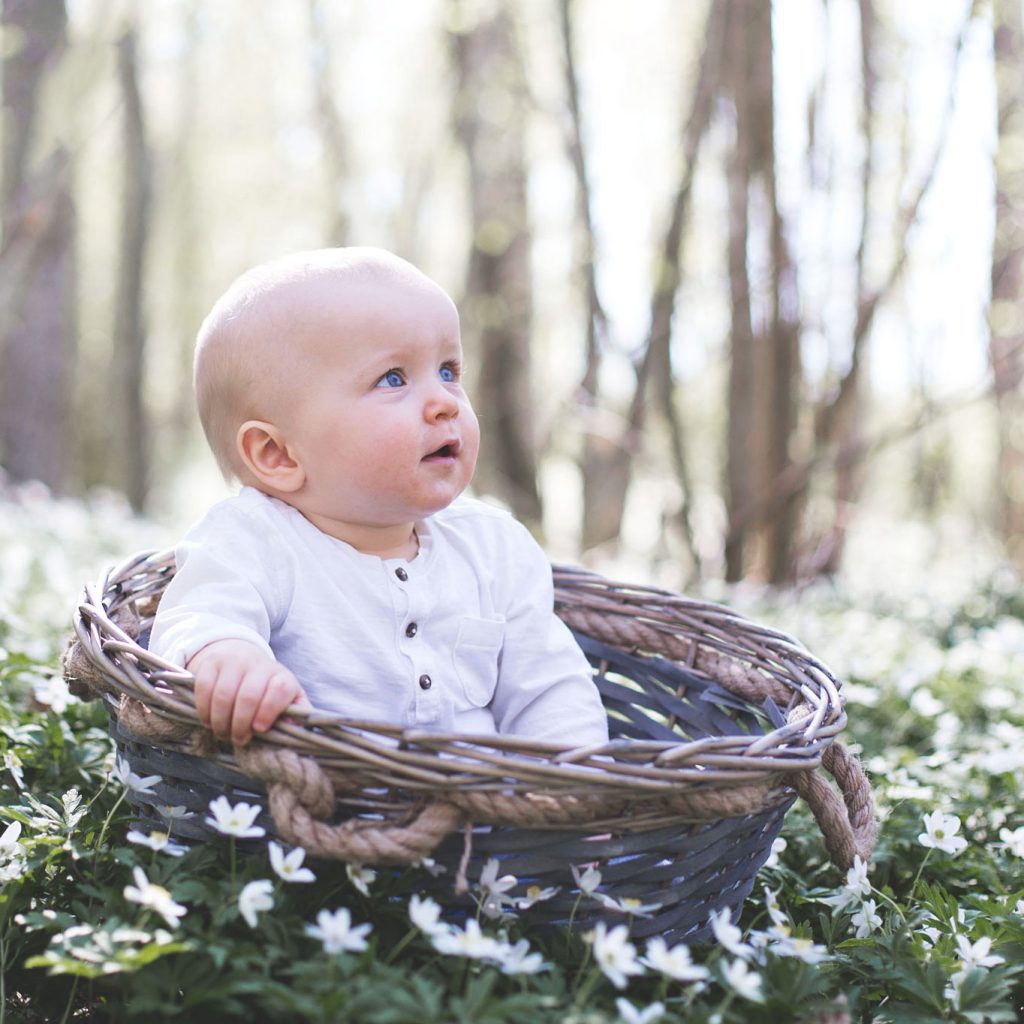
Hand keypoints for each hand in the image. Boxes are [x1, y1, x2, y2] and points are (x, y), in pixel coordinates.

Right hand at [187, 639, 310, 745]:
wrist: (242, 658)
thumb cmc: (266, 689)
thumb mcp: (287, 700)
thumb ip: (295, 716)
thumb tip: (298, 732)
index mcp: (281, 677)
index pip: (279, 689)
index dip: (269, 711)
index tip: (259, 729)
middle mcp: (259, 665)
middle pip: (248, 696)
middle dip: (240, 725)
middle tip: (238, 739)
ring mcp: (233, 661)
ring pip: (223, 695)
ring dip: (220, 721)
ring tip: (223, 732)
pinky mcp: (211, 663)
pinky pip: (203, 688)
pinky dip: (204, 710)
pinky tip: (209, 720)